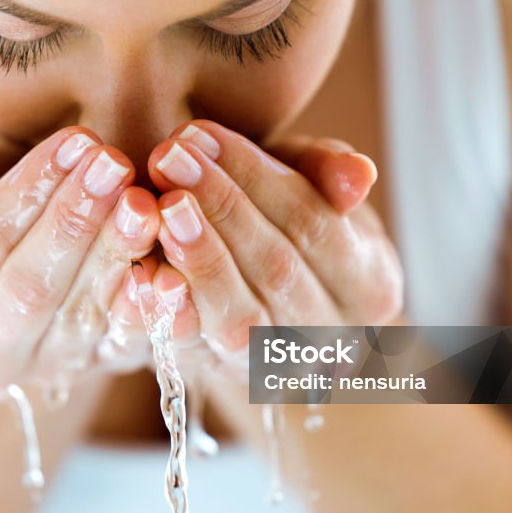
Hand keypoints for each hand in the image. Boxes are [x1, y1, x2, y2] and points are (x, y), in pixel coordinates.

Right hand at [0, 128, 160, 398]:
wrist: (38, 240)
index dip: (25, 194)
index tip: (71, 141)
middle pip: (29, 289)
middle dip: (73, 221)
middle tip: (114, 164)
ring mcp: (47, 371)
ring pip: (82, 314)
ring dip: (117, 253)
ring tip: (145, 199)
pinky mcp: (103, 368)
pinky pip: (130, 343)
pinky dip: (151, 307)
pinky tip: (169, 267)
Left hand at [144, 120, 403, 375]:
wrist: (256, 298)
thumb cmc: (282, 222)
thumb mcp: (309, 185)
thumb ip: (328, 170)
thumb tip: (359, 175)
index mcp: (370, 285)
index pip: (316, 224)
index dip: (255, 177)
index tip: (199, 133)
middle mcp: (332, 337)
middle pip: (277, 268)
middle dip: (219, 206)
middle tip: (167, 157)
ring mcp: (278, 368)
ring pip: (240, 317)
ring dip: (197, 258)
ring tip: (159, 207)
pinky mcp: (220, 379)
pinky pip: (196, 351)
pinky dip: (168, 312)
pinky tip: (141, 274)